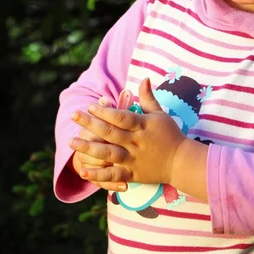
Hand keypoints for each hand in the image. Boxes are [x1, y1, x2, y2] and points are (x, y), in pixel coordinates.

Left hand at [69, 79, 186, 188]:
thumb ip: (148, 98)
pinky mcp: (132, 174)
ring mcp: (133, 159)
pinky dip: (99, 175)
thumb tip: (144, 78)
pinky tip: (84, 172)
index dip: (106, 111)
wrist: (181, 162)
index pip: (122, 117)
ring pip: (109, 153)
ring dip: (89, 147)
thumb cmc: (170, 135)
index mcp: (143, 126)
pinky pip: (114, 175)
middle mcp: (136, 142)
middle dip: (91, 123)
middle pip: (111, 132)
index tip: (91, 106)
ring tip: (72, 141)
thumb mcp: (160, 114)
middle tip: (74, 115)